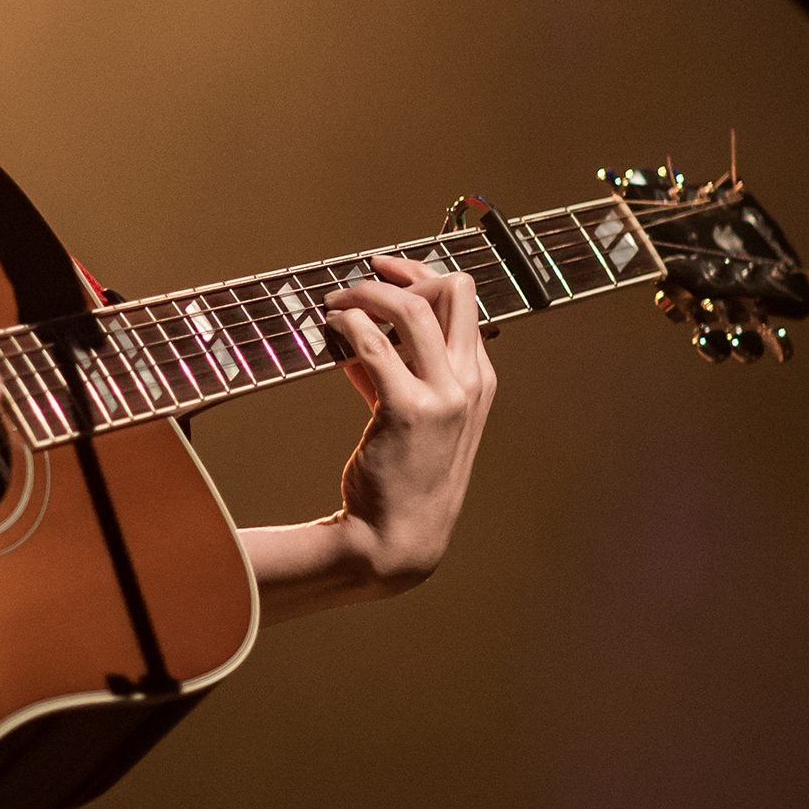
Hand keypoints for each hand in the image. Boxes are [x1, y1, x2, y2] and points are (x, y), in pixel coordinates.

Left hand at [319, 254, 497, 589]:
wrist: (398, 538)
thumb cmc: (402, 479)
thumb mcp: (412, 418)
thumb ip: (393, 373)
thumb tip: (356, 335)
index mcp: (479, 380)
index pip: (463, 301)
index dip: (421, 275)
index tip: (384, 269)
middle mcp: (470, 383)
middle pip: (452, 290)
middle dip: (402, 274)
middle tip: (359, 283)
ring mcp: (444, 395)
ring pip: (412, 308)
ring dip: (365, 294)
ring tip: (335, 303)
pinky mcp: (407, 408)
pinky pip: (372, 343)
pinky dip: (347, 324)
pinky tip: (330, 328)